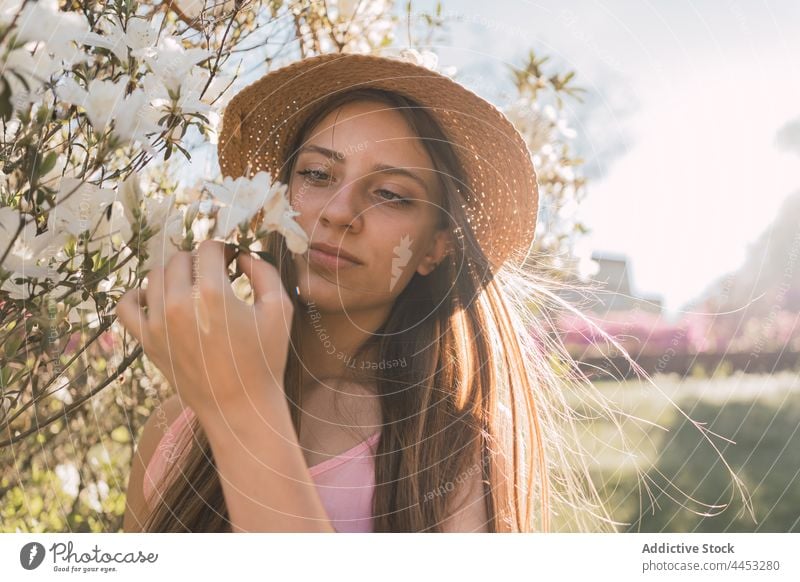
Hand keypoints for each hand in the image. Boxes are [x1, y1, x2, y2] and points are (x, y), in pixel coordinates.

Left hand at [115, 239, 293, 419]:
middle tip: (216, 275)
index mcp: (212, 294)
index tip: (234, 260)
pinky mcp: (146, 341)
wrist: (240, 408)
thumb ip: (264, 272)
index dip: (225, 249)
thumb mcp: (280, 310)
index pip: (209, 248)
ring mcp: (157, 323)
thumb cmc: (265, 360)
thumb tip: (242, 255)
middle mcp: (178, 304)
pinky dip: (138, 295)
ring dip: (175, 275)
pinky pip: (126, 305)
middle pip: (180, 259)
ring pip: (155, 276)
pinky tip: (158, 299)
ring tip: (193, 288)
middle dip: (200, 261)